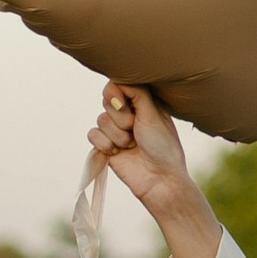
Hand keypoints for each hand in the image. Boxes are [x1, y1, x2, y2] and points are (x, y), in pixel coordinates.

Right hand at [87, 82, 220, 257]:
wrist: (159, 180)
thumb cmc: (163, 147)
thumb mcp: (154, 114)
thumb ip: (138, 93)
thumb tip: (121, 77)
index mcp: (143, 102)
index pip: (118, 83)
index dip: (117, 93)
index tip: (126, 105)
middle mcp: (129, 113)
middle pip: (106, 99)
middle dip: (120, 116)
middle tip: (135, 129)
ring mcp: (116, 129)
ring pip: (100, 119)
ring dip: (117, 134)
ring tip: (132, 145)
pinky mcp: (106, 145)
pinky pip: (92, 134)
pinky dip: (105, 144)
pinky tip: (118, 153)